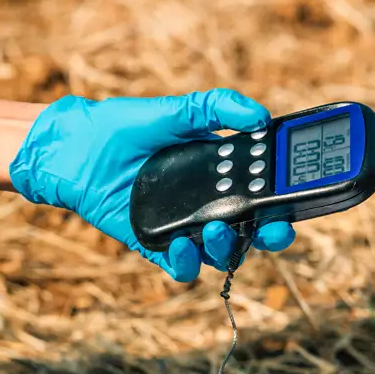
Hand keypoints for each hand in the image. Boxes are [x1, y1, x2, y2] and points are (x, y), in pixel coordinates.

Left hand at [9, 90, 295, 281]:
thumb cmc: (125, 127)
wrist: (77, 148)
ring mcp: (182, 226)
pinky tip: (184, 248)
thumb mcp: (174, 110)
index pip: (264, 193)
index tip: (297, 199)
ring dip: (227, 248)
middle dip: (269, 234)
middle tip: (273, 228)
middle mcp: (206, 203)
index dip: (284, 201)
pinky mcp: (153, 243)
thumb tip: (258, 115)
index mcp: (220, 173)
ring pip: (218, 253)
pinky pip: (179, 266)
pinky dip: (186, 264)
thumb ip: (215, 107)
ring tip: (217, 230)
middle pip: (251, 230)